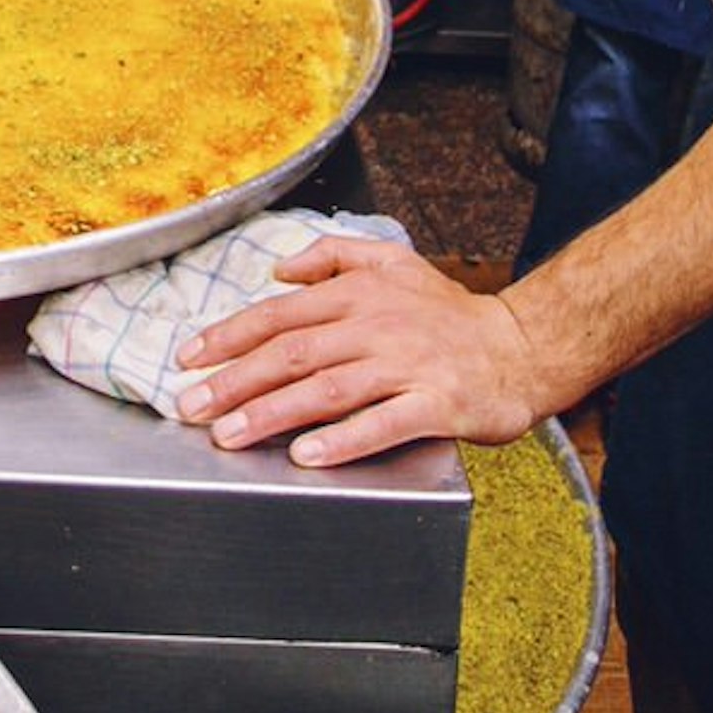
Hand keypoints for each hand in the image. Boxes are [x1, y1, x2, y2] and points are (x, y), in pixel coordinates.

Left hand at [173, 232, 559, 466]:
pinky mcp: (437, 404)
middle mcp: (377, 326)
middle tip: (190, 406)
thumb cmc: (452, 313)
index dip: (229, 336)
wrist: (523, 347)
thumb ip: (334, 257)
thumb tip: (280, 268)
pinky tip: (306, 456)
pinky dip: (342, 440)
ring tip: (229, 434)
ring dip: (272, 413)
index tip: (189, 359)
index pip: (280, 313)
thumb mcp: (394, 262)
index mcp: (360, 294)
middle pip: (292, 353)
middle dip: (234, 381)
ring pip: (327, 390)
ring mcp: (407, 366)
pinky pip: (382, 424)